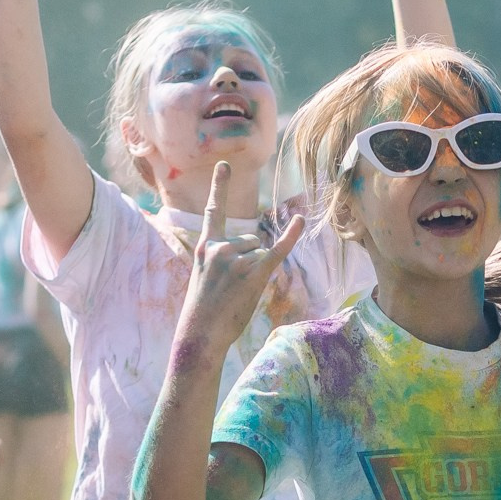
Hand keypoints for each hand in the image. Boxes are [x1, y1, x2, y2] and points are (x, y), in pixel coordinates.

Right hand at [174, 164, 305, 360]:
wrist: (199, 334)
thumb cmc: (201, 312)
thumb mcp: (202, 278)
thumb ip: (220, 260)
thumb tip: (253, 251)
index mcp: (205, 247)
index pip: (214, 212)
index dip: (219, 187)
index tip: (224, 165)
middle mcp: (221, 247)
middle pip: (251, 241)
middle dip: (249, 263)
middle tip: (230, 290)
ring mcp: (237, 259)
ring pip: (261, 254)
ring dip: (256, 274)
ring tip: (237, 294)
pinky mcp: (254, 273)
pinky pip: (277, 251)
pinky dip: (291, 236)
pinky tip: (301, 220)